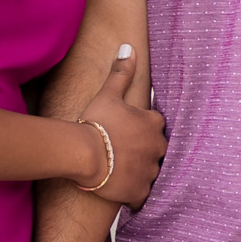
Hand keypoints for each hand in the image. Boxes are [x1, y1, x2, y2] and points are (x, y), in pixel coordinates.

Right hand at [76, 45, 164, 206]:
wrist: (83, 153)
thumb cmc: (95, 122)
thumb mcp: (108, 94)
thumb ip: (121, 72)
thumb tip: (128, 47)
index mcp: (154, 124)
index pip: (155, 126)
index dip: (140, 129)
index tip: (125, 132)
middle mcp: (158, 148)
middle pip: (156, 150)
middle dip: (143, 151)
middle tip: (122, 152)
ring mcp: (150, 171)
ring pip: (150, 172)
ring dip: (139, 171)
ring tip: (120, 170)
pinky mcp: (140, 191)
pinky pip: (141, 194)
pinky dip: (133, 192)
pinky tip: (120, 188)